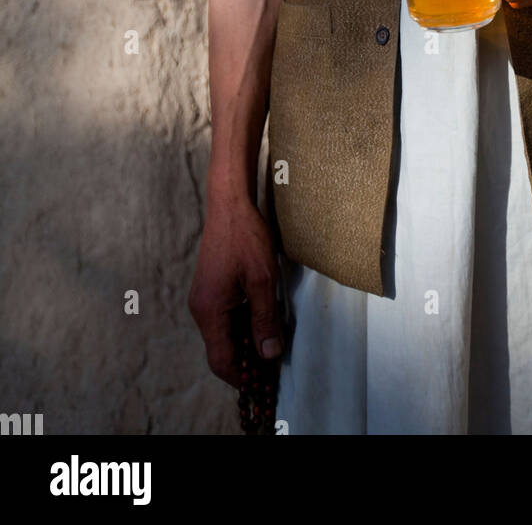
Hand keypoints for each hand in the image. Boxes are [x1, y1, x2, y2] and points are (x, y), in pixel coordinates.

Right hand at [188, 196, 284, 388]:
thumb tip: (269, 354)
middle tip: (273, 363)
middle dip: (247, 360)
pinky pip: (225, 318)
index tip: (264, 382)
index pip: (221, 359)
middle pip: (222, 349)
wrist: (230, 205)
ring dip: (246, 341)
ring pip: (225, 333)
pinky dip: (242, 325)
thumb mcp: (262, 280)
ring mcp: (204, 299)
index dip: (242, 376)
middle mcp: (201, 309)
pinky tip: (263, 321)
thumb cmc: (245, 238)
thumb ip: (265, 318)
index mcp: (209, 311)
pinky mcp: (211, 290)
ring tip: (272, 343)